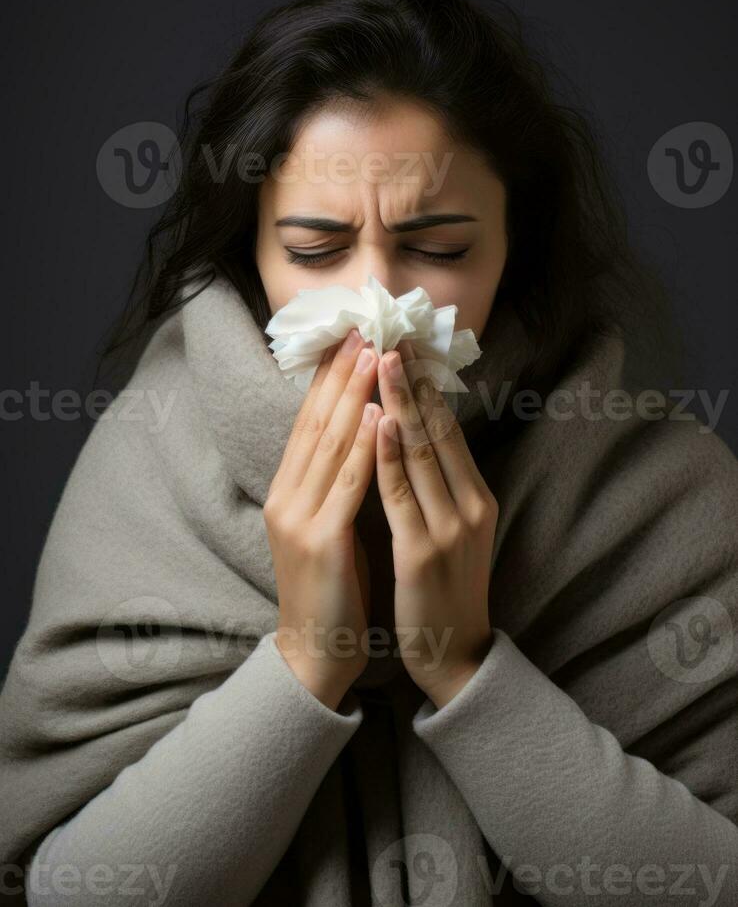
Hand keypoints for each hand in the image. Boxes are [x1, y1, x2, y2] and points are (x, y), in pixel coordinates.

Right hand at [264, 329, 379, 708]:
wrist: (315, 652)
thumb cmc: (331, 588)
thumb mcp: (326, 526)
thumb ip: (333, 483)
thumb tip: (359, 433)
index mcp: (287, 491)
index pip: (309, 422)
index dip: (330, 379)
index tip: (352, 340)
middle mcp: (286, 496)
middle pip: (317, 422)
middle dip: (342, 374)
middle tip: (363, 330)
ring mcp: (299, 517)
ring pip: (330, 444)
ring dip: (354, 395)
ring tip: (373, 355)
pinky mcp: (321, 541)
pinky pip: (346, 483)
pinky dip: (362, 446)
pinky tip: (378, 415)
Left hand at [375, 339, 496, 707]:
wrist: (453, 655)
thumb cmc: (442, 589)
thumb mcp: (454, 530)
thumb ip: (441, 486)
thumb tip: (417, 437)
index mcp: (477, 497)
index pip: (449, 429)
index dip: (426, 385)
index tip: (405, 344)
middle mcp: (470, 504)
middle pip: (438, 430)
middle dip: (413, 379)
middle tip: (392, 332)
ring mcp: (450, 527)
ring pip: (422, 452)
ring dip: (399, 401)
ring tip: (381, 358)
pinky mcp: (423, 551)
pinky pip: (402, 494)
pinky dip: (389, 454)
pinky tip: (378, 422)